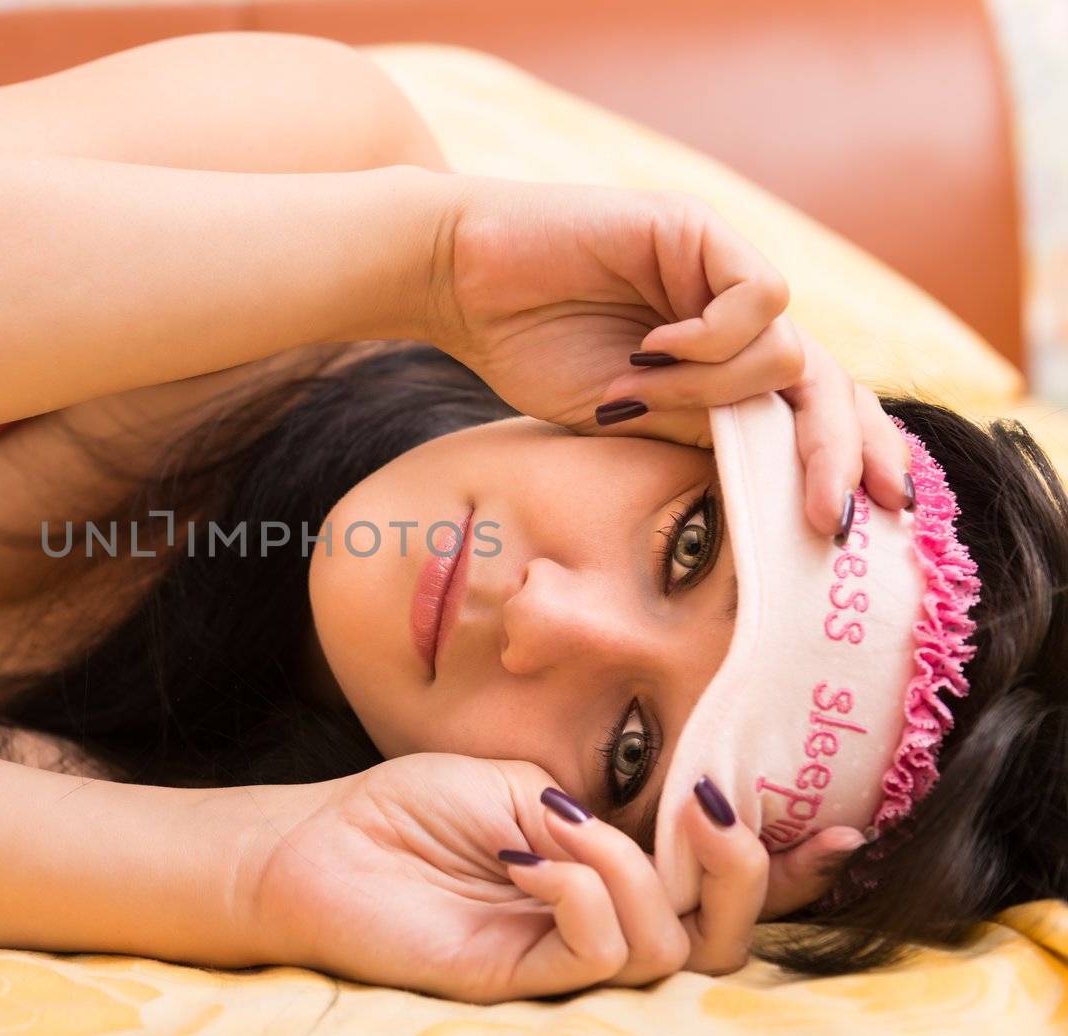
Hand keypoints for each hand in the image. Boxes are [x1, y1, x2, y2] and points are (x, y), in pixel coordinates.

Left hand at [238, 753, 858, 1002]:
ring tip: (558, 826)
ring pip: (669, 948)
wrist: (320, 845)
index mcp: (608, 869)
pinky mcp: (524, 980)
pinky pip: (602, 954)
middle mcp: (601, 920)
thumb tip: (660, 827)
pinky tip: (531, 858)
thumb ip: (600, 811)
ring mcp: (564, 957)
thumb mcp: (520, 784)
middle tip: (708, 812)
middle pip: (722, 938)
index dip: (787, 868)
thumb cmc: (408, 810)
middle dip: (745, 874)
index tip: (843, 829)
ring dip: (634, 869)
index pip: (712, 884)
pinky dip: (587, 894)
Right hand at [422, 179, 911, 534]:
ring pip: (789, 351)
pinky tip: (650, 347)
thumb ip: (699, 432)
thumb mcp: (624, 420)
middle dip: (840, 453)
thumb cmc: (526, 348)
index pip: (812, 409)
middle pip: (831, 384)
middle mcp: (734, 316)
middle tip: (828, 516)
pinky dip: (709, 340)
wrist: (460, 282)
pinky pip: (758, 300)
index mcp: (720, 361)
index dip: (847, 460)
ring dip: (711, 392)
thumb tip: (777, 475)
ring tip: (634, 391)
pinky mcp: (703, 232)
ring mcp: (722, 271)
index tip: (850, 529)